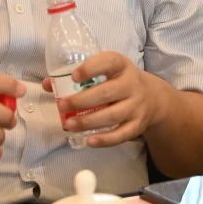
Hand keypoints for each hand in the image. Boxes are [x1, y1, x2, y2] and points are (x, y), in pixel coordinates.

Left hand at [43, 52, 169, 147]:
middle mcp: (132, 85)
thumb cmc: (120, 82)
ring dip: (88, 122)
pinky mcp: (138, 124)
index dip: (91, 68)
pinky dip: (105, 140)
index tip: (74, 76)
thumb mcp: (106, 72)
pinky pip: (121, 134)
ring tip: (68, 125)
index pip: (110, 62)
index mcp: (122, 66)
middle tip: (62, 105)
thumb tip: (48, 84)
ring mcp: (137, 106)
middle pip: (107, 93)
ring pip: (113, 115)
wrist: (153, 97)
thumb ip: (79, 77)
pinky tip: (89, 141)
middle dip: (82, 100)